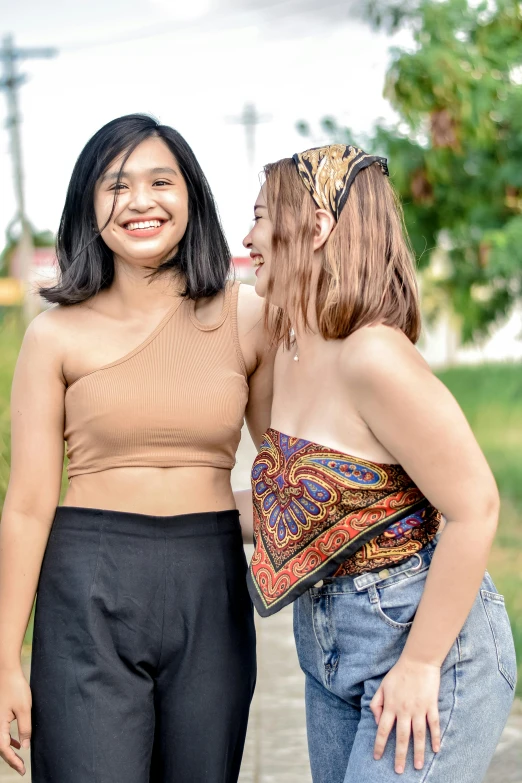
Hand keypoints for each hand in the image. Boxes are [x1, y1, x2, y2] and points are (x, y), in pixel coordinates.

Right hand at [0, 668, 31, 775]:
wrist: (7, 671)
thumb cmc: (16, 688)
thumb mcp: (24, 709)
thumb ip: (24, 729)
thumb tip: (25, 747)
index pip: (4, 749)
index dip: (13, 761)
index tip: (22, 769)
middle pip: (1, 748)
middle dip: (11, 759)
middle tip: (21, 769)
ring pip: (1, 741)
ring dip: (10, 751)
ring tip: (20, 759)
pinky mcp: (0, 714)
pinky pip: (2, 732)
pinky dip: (9, 740)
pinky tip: (18, 742)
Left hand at [370, 656, 440, 773]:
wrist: (418, 661)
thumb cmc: (398, 673)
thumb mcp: (382, 686)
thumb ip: (376, 704)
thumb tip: (377, 721)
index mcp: (390, 706)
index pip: (382, 730)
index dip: (379, 745)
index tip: (377, 757)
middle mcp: (404, 710)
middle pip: (401, 737)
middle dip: (400, 756)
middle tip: (398, 771)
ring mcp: (419, 709)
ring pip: (418, 735)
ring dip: (418, 752)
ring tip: (418, 767)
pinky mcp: (431, 706)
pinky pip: (434, 725)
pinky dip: (435, 737)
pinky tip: (436, 749)